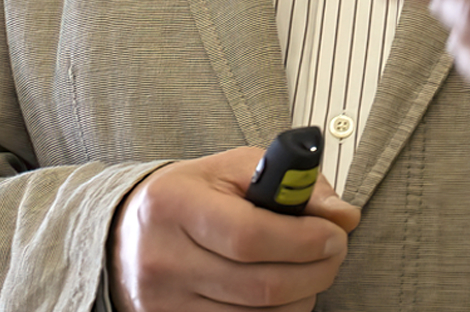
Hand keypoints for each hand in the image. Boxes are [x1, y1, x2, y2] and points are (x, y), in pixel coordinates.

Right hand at [109, 147, 359, 311]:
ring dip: (303, 295)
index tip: (333, 232)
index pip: (250, 236)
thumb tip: (343, 216)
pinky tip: (283, 292)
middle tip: (334, 251)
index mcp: (174, 205)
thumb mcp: (229, 171)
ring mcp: (168, 302)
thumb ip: (289, 183)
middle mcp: (165, 258)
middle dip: (317, 269)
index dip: (304, 240)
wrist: (125, 236)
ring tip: (308, 269)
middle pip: (263, 284)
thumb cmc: (186, 198)